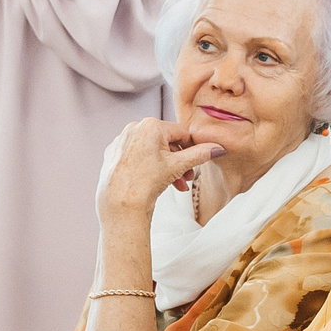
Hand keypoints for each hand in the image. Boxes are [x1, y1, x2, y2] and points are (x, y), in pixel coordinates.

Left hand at [99, 117, 224, 219]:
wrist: (121, 205)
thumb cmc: (146, 183)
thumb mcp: (178, 166)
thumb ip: (200, 154)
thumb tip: (217, 148)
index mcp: (150, 125)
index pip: (181, 132)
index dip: (192, 148)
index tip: (197, 160)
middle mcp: (134, 128)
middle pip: (166, 142)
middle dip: (179, 161)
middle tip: (187, 177)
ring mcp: (121, 141)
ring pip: (152, 150)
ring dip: (167, 167)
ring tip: (174, 184)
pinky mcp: (113, 154)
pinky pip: (137, 156)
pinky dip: (148, 166)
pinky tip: (154, 181)